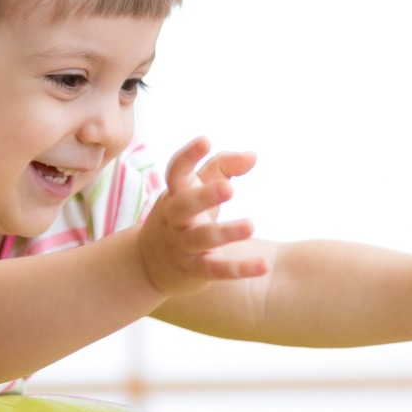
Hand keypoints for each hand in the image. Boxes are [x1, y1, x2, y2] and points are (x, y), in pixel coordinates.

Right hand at [138, 140, 267, 297]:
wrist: (148, 264)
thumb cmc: (183, 216)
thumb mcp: (196, 188)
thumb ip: (223, 166)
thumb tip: (253, 155)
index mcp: (175, 194)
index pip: (176, 171)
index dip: (188, 156)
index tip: (205, 140)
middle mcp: (174, 219)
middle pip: (184, 206)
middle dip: (204, 196)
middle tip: (228, 188)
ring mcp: (182, 245)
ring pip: (201, 239)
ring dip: (225, 233)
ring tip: (251, 226)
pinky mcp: (194, 270)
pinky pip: (216, 270)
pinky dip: (239, 269)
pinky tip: (263, 266)